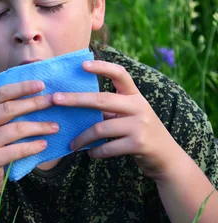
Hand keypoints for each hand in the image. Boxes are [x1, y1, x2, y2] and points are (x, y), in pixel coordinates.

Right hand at [0, 80, 58, 197]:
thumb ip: (0, 112)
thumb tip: (34, 94)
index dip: (21, 87)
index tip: (42, 84)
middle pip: (8, 109)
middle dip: (34, 103)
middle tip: (53, 101)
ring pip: (15, 129)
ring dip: (39, 126)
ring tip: (55, 126)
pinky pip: (17, 150)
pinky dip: (33, 146)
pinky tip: (44, 144)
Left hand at [52, 60, 181, 178]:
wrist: (167, 158)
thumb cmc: (141, 132)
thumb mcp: (130, 115)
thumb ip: (111, 109)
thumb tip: (77, 104)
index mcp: (135, 96)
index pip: (120, 74)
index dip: (102, 67)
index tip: (82, 64)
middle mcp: (139, 106)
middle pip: (102, 99)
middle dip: (76, 99)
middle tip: (55, 99)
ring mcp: (140, 125)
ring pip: (100, 128)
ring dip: (82, 137)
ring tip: (72, 144)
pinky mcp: (138, 144)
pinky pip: (108, 147)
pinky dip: (95, 151)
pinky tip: (90, 153)